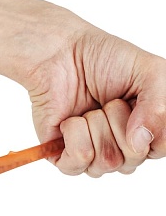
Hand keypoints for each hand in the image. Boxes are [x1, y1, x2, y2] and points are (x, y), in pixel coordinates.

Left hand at [23, 13, 165, 176]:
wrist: (61, 55)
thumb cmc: (105, 61)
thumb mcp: (151, 72)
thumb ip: (161, 107)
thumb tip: (140, 142)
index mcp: (149, 133)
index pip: (160, 148)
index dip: (148, 121)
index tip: (134, 98)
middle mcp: (124, 150)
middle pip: (133, 157)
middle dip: (119, 120)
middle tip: (109, 101)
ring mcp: (95, 157)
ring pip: (107, 160)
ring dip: (97, 124)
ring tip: (90, 109)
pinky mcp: (65, 158)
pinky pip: (79, 159)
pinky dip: (75, 133)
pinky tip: (71, 120)